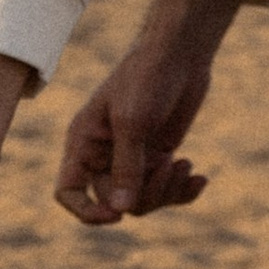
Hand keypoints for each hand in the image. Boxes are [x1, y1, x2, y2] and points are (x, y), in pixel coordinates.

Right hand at [52, 0, 256, 228]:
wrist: (180, 53)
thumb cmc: (147, 77)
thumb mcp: (133, 121)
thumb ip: (126, 166)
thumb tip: (121, 211)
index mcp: (84, 143)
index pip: (68, 191)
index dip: (86, 210)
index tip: (116, 215)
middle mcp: (104, 154)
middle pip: (115, 200)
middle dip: (146, 193)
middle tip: (169, 167)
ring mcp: (132, 157)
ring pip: (143, 200)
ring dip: (167, 191)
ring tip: (186, 167)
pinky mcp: (158, 156)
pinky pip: (166, 190)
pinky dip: (183, 190)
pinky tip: (200, 178)